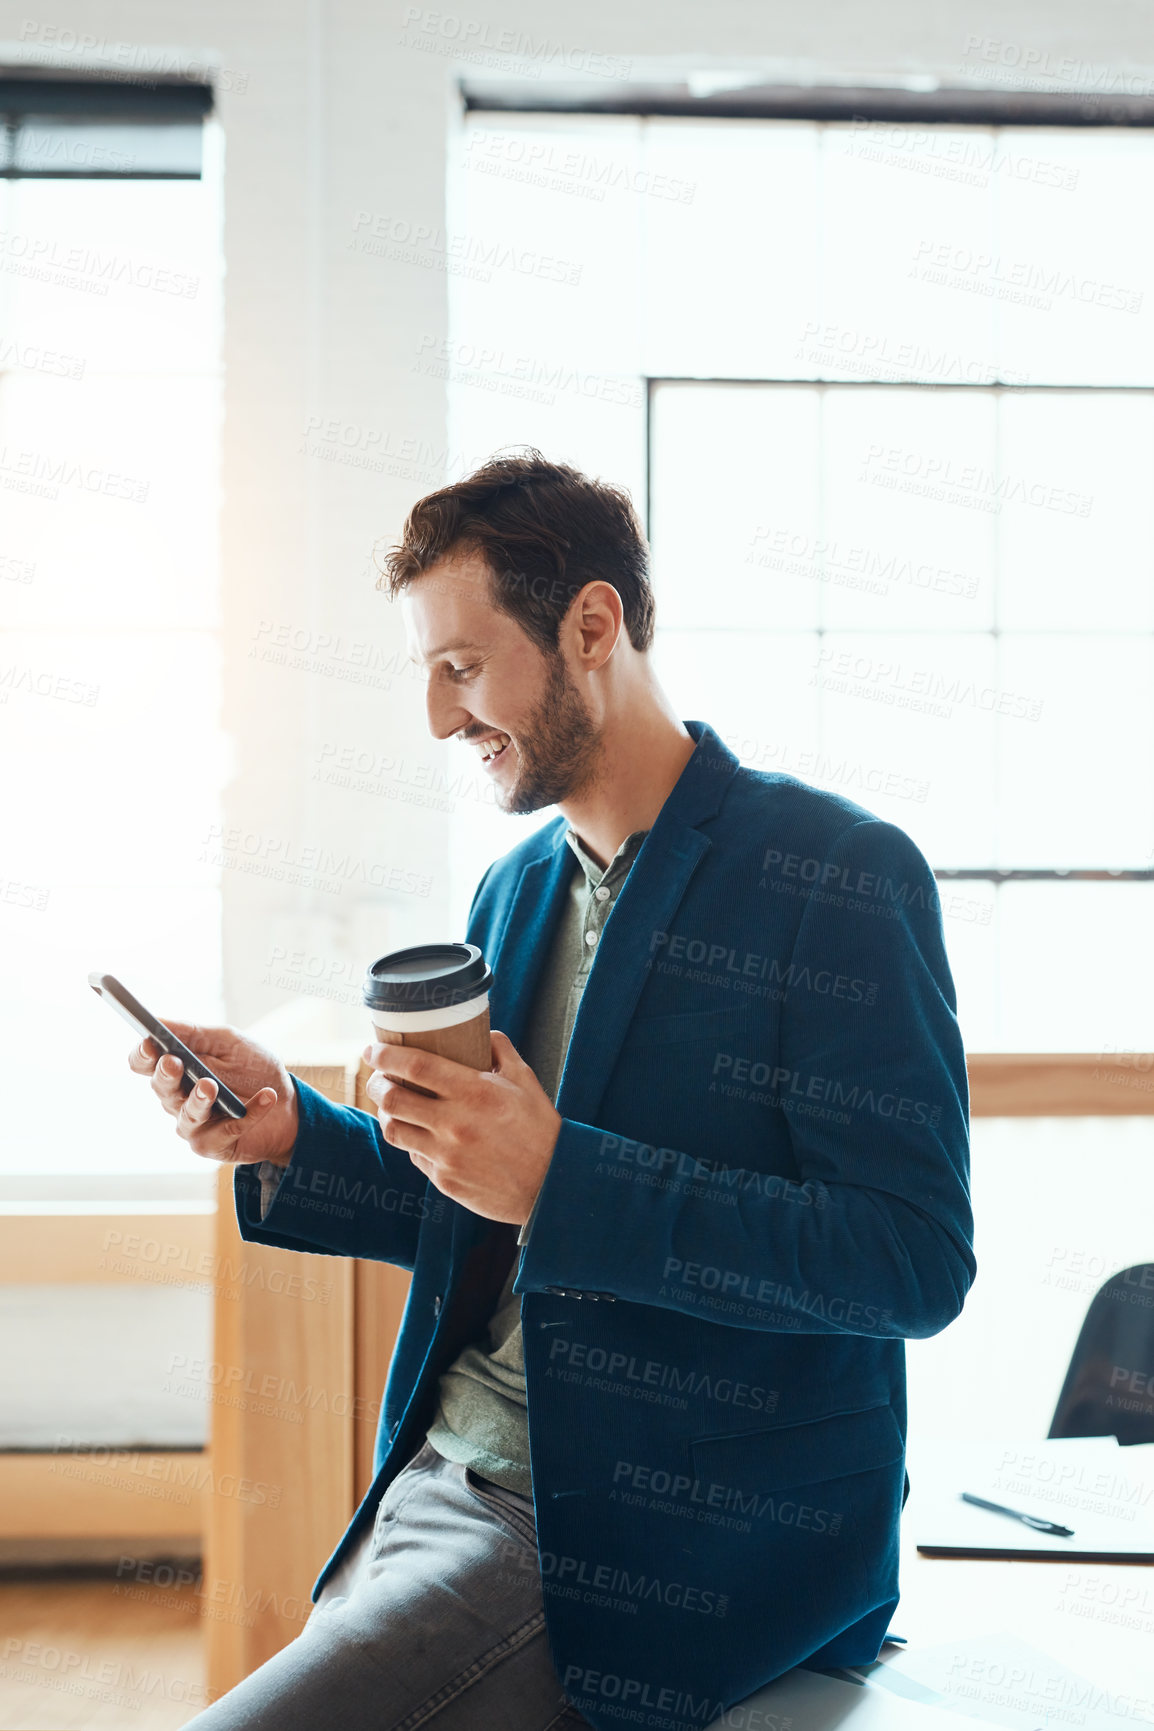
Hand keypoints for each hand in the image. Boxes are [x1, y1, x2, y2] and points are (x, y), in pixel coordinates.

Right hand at [129, 1022, 298, 1167]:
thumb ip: (194, 1033)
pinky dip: (250, 1113)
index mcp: (176, 1069)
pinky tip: (267, 1096)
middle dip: (166, 1075)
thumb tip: (158, 1021)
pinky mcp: (214, 1145)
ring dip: (199, 1100)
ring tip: (211, 1086)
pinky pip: (227, 1130)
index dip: (142, 1055)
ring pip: (188, 1115)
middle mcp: (177, 1099)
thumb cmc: (252, 1069)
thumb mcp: (227, 1042)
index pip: (144, 1063)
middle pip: (161, 1088)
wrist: (286, 1105)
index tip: (149, 1043)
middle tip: (174, 1062)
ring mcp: (193, 1124)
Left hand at [363, 1030, 560, 1223]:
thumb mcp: (525, 1080)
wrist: (551, 1184)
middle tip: (376, 1076)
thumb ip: (500, 1050)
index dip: (386, 1055)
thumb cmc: (540, 1128)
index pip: (416, 1066)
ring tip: (389, 1105)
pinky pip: (414, 1155)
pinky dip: (410, 1140)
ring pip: (394, 1130)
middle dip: (375, 1083)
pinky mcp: (444, 1180)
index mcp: (475, 1092)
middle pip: (392, 1098)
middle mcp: (455, 1123)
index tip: (372, 1049)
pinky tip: (418, 1132)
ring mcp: (446, 1155)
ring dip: (385, 1113)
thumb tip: (482, 1031)